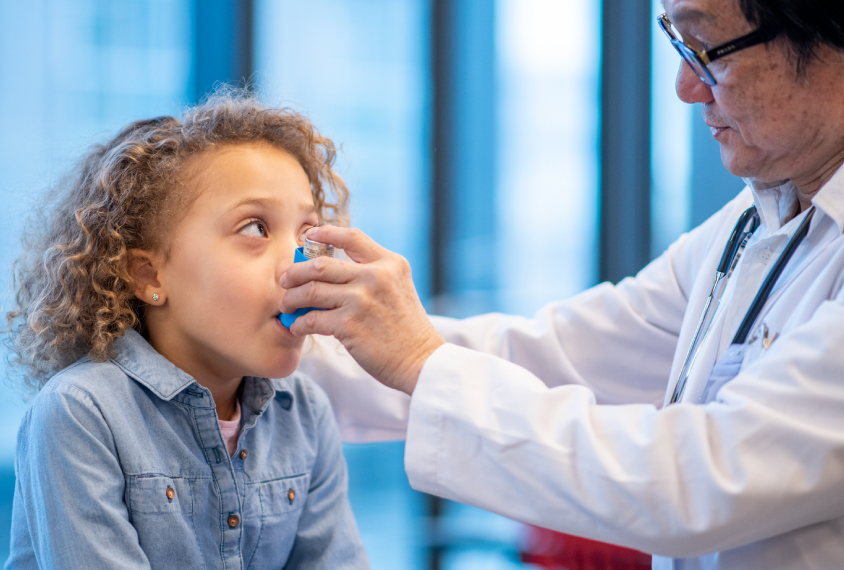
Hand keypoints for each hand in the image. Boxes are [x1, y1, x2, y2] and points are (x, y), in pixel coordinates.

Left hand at [280, 226, 444, 393]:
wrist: (421, 361)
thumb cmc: (407, 329)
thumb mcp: (398, 288)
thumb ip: (373, 274)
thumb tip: (332, 269)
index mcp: (389, 263)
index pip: (352, 237)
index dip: (326, 233)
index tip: (309, 236)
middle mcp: (375, 276)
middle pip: (321, 263)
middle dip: (295, 270)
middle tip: (284, 279)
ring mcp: (361, 299)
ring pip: (310, 290)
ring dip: (291, 297)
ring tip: (286, 304)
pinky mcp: (349, 324)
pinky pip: (311, 318)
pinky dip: (299, 323)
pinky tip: (297, 327)